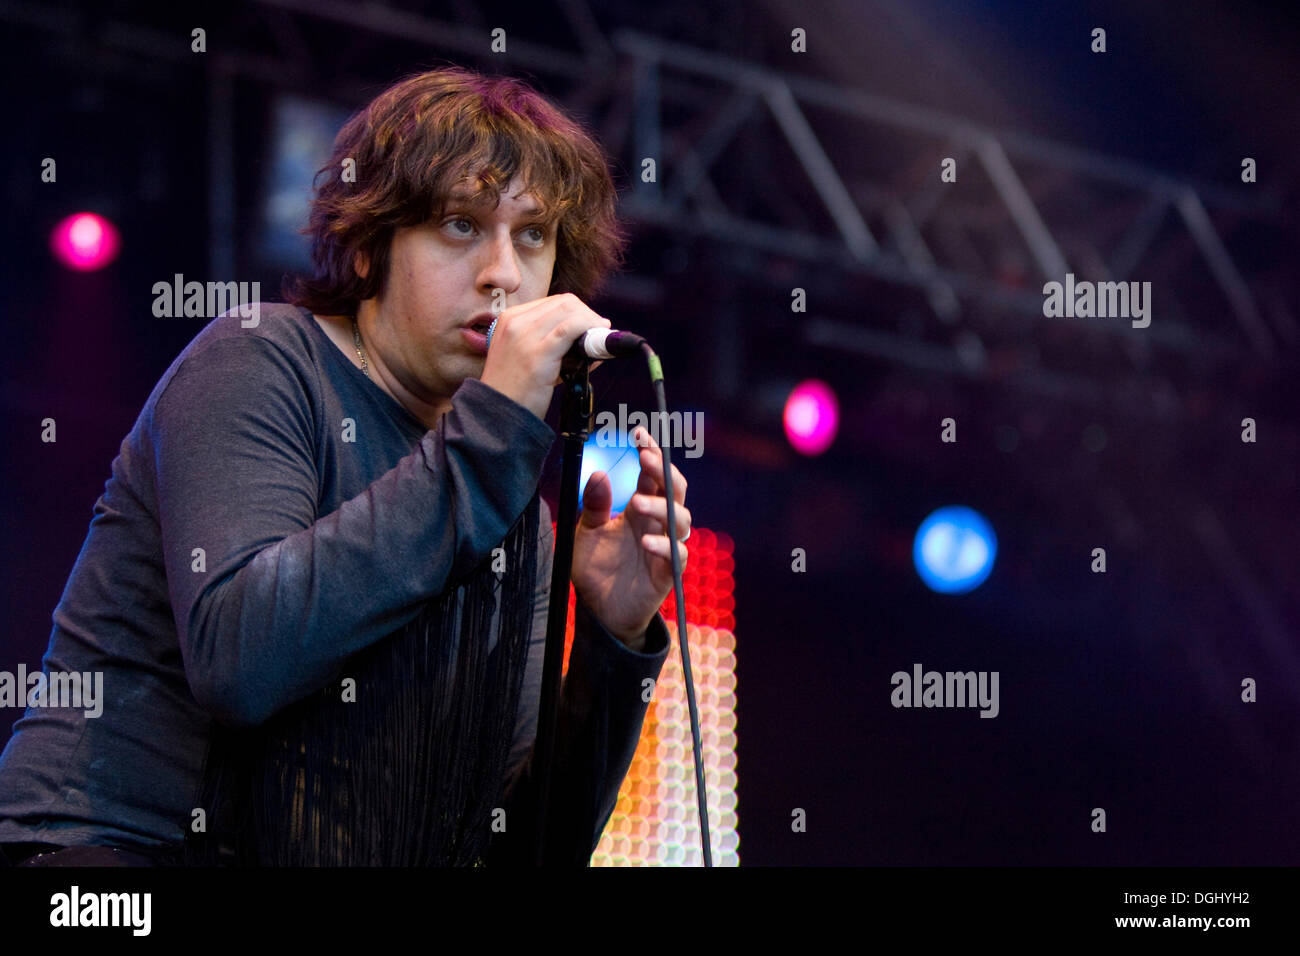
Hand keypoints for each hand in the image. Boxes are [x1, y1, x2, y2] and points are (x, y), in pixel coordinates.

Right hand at [479, 293, 610, 421]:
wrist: (496, 414)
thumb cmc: (513, 390)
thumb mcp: (523, 356)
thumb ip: (549, 343)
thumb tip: (585, 339)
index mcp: (510, 319)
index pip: (553, 302)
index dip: (578, 311)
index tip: (589, 325)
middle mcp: (515, 322)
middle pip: (564, 302)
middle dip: (587, 315)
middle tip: (597, 332)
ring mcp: (525, 336)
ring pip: (569, 310)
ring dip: (592, 322)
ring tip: (599, 338)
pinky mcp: (537, 353)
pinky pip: (570, 328)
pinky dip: (589, 328)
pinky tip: (596, 339)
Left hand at [571, 427, 690, 648]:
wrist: (601, 611)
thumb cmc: (597, 569)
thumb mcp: (586, 533)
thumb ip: (594, 505)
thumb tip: (599, 475)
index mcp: (641, 507)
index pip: (653, 474)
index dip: (650, 452)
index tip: (639, 433)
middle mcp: (657, 523)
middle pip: (674, 489)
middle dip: (663, 470)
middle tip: (644, 458)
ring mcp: (666, 546)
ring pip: (682, 519)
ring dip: (662, 507)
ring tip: (637, 503)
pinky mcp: (669, 572)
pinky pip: (678, 555)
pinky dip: (663, 546)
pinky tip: (645, 542)